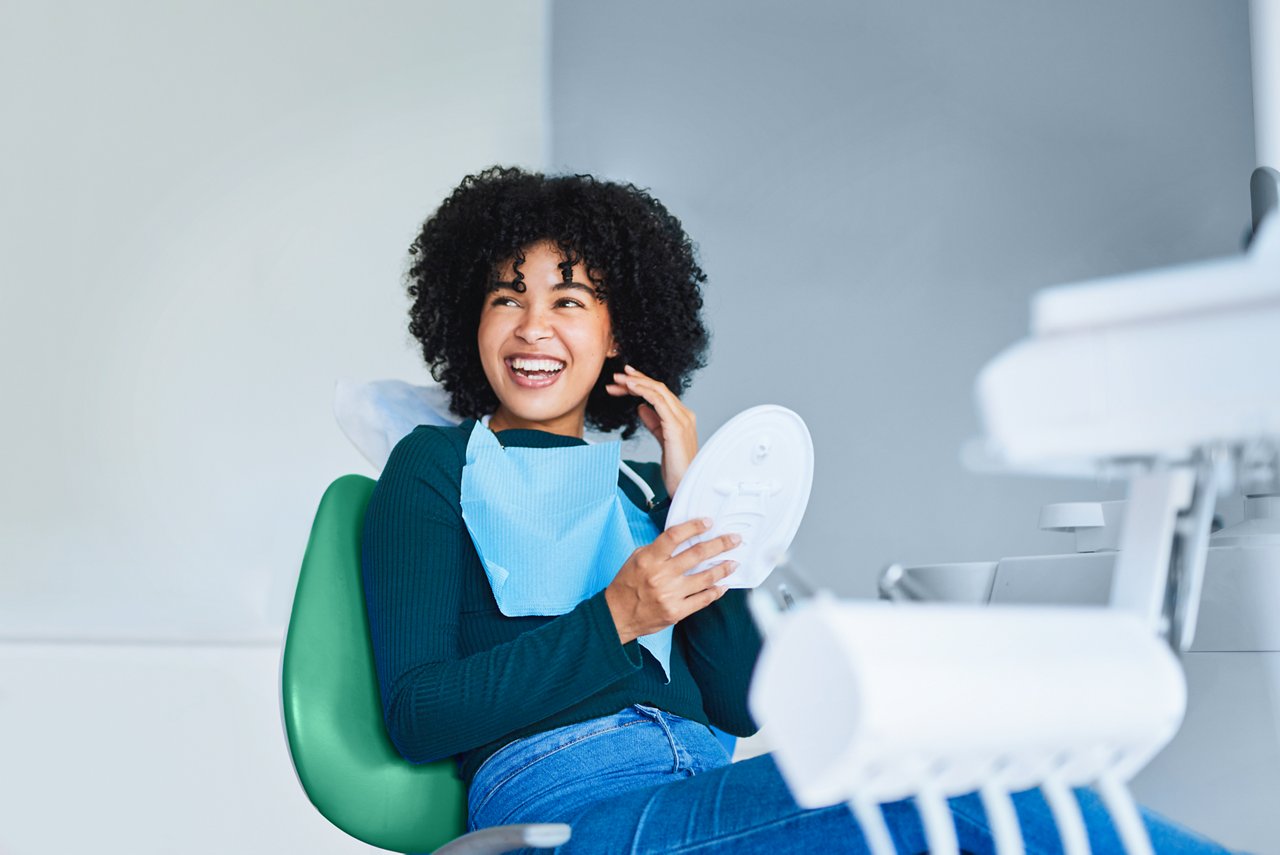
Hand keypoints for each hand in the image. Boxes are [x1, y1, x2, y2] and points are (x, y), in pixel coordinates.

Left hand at [604, 364, 696, 495]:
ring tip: (619, 380)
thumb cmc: (676, 469)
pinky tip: (631, 388)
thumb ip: (653, 423)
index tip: (624, 379)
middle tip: (617, 375)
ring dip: (637, 382)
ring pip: (658, 391)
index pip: (660, 393)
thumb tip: (641, 407)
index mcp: (682, 417)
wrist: (685, 485)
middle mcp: (684, 415)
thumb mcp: (661, 440)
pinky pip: (659, 402)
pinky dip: (644, 391)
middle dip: (636, 379)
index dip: (642, 384)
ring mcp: (682, 419)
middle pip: (659, 388)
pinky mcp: (676, 427)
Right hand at [604, 518, 739, 643]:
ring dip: (723, 569)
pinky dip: (715, 591)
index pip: (674, 536)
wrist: (617, 616)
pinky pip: (702, 599)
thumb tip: (683, 539)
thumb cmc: (627, 585)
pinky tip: (722, 585)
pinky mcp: (676, 611)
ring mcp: (670, 594)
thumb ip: (658, 549)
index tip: (708, 522)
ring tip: (733, 562)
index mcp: (649, 559)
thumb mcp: (636, 558)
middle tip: (733, 539)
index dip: (693, 527)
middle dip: (719, 544)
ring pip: (705, 578)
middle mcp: (660, 575)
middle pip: (696, 554)